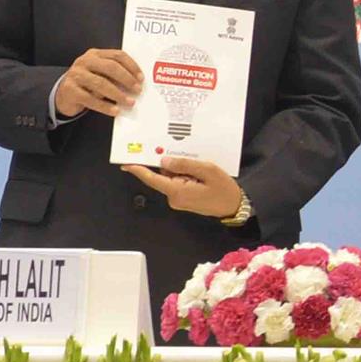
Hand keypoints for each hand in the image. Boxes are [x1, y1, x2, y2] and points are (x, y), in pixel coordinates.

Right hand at [54, 49, 142, 117]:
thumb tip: (136, 84)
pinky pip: (90, 99)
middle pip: (110, 67)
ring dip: (118, 94)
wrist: (64, 94)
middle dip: (126, 79)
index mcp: (95, 54)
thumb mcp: (100, 74)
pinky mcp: (70, 90)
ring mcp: (76, 75)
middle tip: (137, 90)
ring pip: (101, 83)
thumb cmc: (88, 83)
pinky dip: (105, 106)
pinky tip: (115, 110)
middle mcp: (84, 62)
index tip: (141, 78)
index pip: (117, 55)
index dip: (132, 66)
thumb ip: (115, 74)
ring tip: (129, 102)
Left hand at [123, 157, 243, 218]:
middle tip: (185, 154)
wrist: (235, 206)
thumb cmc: (224, 189)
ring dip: (181, 169)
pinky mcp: (183, 199)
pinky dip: (184, 175)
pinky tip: (199, 173)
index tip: (126, 163)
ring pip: (171, 178)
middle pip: (162, 175)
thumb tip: (163, 160)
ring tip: (199, 166)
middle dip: (171, 164)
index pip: (152, 179)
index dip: (138, 170)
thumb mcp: (207, 170)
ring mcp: (178, 200)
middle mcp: (173, 197)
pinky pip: (177, 183)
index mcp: (177, 191)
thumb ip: (184, 164)